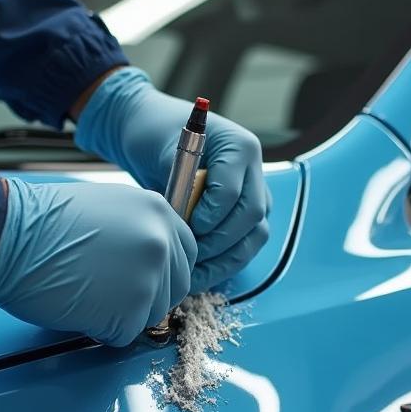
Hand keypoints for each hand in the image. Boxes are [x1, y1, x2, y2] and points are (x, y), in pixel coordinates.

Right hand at [0, 178, 196, 346]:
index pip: (185, 254)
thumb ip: (137, 231)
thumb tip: (145, 261)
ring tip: (85, 292)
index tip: (142, 279)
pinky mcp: (129, 310)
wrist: (8, 237)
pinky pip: (124, 334)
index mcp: (157, 211)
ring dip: (121, 314)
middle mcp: (161, 242)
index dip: (162, 272)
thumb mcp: (107, 208)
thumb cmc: (41, 223)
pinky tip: (77, 305)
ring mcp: (148, 277)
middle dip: (144, 297)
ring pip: (151, 315)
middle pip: (174, 289)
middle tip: (106, 291)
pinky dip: (101, 330)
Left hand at [74, 67, 269, 292]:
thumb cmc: (157, 136)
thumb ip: (179, 180)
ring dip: (225, 260)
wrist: (155, 135)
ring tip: (192, 274)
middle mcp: (255, 170)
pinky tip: (201, 276)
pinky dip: (225, 264)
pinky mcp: (245, 215)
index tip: (185, 228)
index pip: (233, 192)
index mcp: (239, 147)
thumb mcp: (164, 150)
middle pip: (251, 217)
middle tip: (187, 257)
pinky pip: (245, 245)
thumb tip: (184, 220)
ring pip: (254, 236)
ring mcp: (255, 193)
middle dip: (218, 243)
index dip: (210, 216)